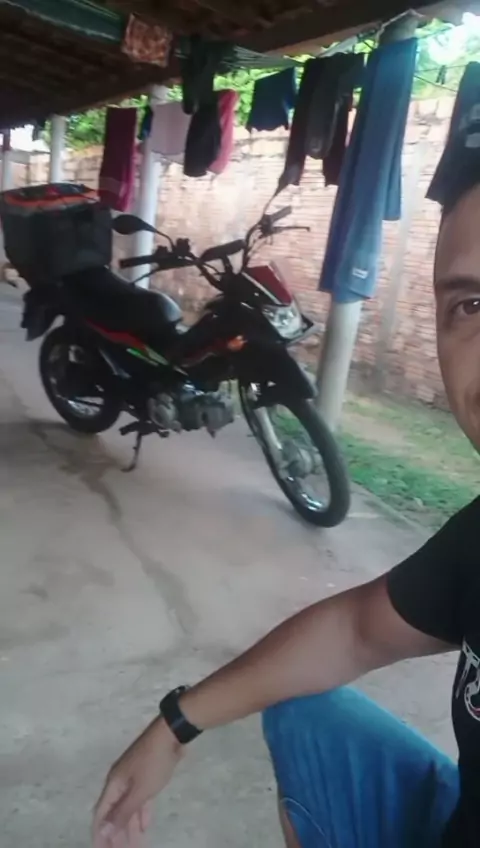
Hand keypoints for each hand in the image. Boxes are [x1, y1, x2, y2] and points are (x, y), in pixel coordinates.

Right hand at [92, 717, 183, 846]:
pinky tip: (144, 827)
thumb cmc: (154, 762)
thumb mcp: (139, 790)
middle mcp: (120, 783)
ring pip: (128, 808)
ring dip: (130, 828)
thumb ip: (122, 811)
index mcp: (113, 785)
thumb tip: (102, 829)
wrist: (172, 734)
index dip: (100, 834)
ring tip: (134, 847)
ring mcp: (133, 779)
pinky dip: (142, 814)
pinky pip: (140, 800)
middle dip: (116, 835)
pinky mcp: (147, 777)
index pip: (100, 815)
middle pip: (114, 814)